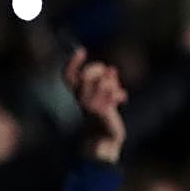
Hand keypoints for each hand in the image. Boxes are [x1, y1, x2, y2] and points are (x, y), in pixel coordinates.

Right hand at [63, 48, 127, 162]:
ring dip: (112, 82)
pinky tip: (122, 98)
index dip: (72, 63)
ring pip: (100, 82)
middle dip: (96, 69)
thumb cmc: (104, 117)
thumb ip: (105, 82)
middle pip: (84, 75)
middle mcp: (79, 99)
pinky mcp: (100, 111)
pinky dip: (118, 93)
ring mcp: (89, 105)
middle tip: (108, 70)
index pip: (67, 76)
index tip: (82, 51)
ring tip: (117, 88)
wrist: (105, 139)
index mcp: (76, 95)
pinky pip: (110, 92)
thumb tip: (112, 69)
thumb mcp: (103, 97)